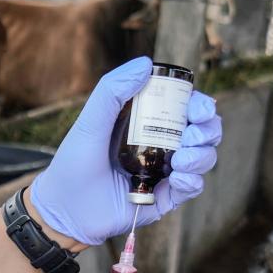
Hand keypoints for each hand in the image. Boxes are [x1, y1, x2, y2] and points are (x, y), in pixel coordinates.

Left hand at [29, 57, 222, 245]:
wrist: (64, 209)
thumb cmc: (74, 163)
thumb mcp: (90, 122)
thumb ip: (112, 91)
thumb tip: (145, 64)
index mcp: (148, 122)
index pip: (186, 107)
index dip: (200, 105)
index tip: (198, 107)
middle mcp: (161, 145)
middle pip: (203, 132)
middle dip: (207, 130)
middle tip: (192, 135)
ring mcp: (164, 172)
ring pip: (203, 158)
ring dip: (201, 156)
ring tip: (181, 160)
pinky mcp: (164, 198)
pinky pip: (191, 187)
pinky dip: (192, 181)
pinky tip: (178, 177)